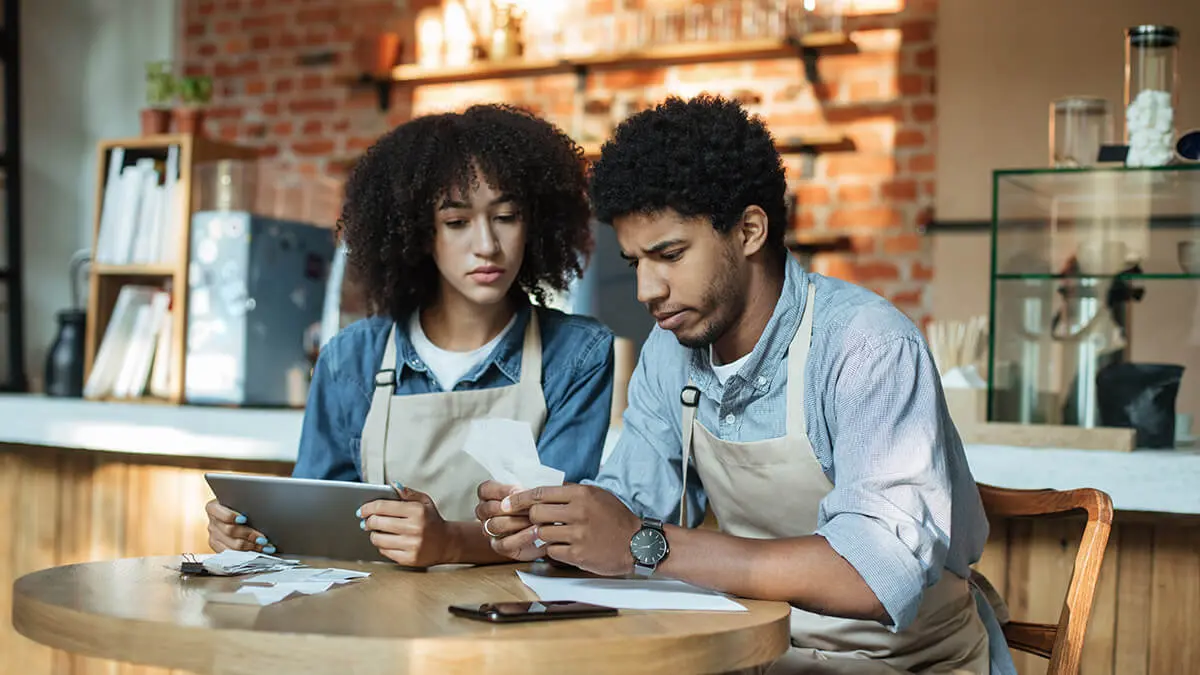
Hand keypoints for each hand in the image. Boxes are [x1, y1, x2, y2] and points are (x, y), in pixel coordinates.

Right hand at [205, 499, 274, 553]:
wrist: (233, 514)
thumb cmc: (240, 505)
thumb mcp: (240, 501)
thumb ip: (245, 504)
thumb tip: (262, 509)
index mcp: (213, 508)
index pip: (221, 513)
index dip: (232, 517)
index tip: (244, 518)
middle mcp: (212, 522)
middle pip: (229, 531)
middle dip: (249, 535)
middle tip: (263, 537)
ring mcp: (214, 536)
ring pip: (232, 545)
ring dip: (251, 546)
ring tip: (264, 545)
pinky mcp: (218, 547)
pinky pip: (231, 554)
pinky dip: (247, 553)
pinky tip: (257, 550)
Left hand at [358, 486, 454, 566]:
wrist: (447, 543)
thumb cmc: (433, 521)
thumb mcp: (425, 501)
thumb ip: (408, 493)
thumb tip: (393, 485)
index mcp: (417, 511)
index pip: (383, 507)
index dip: (368, 508)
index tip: (362, 510)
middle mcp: (415, 528)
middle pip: (377, 523)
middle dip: (368, 521)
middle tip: (366, 521)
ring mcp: (412, 544)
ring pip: (378, 539)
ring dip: (374, 535)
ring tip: (377, 532)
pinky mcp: (409, 558)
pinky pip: (385, 552)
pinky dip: (382, 546)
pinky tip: (387, 541)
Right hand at [474, 480, 545, 560]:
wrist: (543, 530)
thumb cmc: (532, 508)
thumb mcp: (528, 496)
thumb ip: (522, 493)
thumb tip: (519, 493)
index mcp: (488, 497)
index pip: (485, 490)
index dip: (502, 490)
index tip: (519, 491)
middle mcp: (485, 515)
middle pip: (489, 508)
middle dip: (512, 507)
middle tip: (531, 506)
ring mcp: (490, 531)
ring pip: (494, 525)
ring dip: (517, 522)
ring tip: (536, 519)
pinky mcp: (499, 547)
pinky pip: (504, 544)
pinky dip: (522, 537)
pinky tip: (536, 532)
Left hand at [505, 484, 641, 575]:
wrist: (638, 543)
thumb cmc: (616, 518)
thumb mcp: (597, 496)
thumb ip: (571, 492)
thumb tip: (543, 492)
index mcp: (581, 494)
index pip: (541, 493)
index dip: (519, 499)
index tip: (507, 503)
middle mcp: (578, 512)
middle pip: (536, 513)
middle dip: (532, 518)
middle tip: (536, 522)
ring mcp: (577, 534)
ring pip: (541, 533)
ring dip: (544, 535)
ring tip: (557, 535)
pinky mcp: (578, 554)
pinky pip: (551, 551)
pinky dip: (554, 550)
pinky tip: (566, 547)